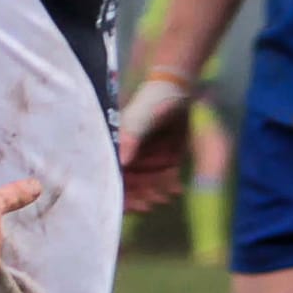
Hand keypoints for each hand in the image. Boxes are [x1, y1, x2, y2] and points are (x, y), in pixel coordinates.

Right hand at [117, 74, 193, 212]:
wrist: (180, 87)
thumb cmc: (153, 99)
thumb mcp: (138, 118)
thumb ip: (130, 139)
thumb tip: (121, 163)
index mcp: (117, 147)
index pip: (112, 176)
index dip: (119, 193)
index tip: (130, 205)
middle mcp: (131, 156)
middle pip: (130, 186)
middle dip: (141, 197)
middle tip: (152, 203)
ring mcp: (148, 159)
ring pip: (148, 186)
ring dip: (156, 193)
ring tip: (168, 195)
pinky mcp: (166, 158)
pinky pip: (165, 178)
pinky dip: (170, 186)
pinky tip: (177, 189)